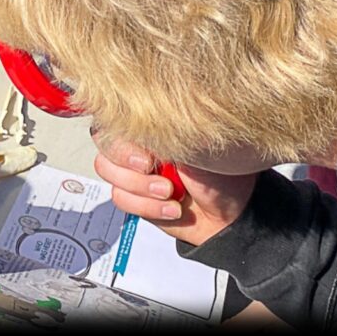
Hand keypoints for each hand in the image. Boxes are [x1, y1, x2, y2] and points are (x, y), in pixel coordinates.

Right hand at [89, 136, 260, 245]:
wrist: (231, 216)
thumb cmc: (224, 177)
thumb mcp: (198, 148)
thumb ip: (163, 133)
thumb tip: (136, 121)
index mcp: (157, 123)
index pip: (117, 119)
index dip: (125, 142)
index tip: (148, 159)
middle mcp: (142, 143)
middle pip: (105, 146)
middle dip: (131, 167)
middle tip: (160, 177)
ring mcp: (136, 170)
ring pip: (109, 173)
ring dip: (141, 189)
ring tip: (171, 194)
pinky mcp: (135, 196)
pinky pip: (121, 199)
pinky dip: (147, 207)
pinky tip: (172, 208)